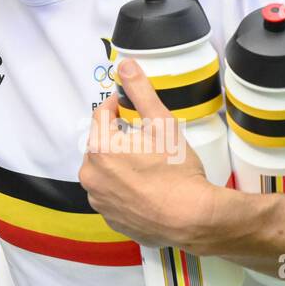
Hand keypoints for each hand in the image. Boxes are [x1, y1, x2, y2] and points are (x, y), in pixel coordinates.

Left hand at [79, 59, 217, 249]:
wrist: (193, 219)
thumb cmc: (178, 172)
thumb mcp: (162, 124)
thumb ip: (140, 92)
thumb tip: (126, 66)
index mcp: (100, 147)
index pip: (101, 115)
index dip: (117, 106)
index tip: (128, 106)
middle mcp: (91, 174)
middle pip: (101, 144)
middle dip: (119, 137)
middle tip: (145, 139)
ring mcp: (99, 199)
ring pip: (105, 171)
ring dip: (119, 164)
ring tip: (147, 165)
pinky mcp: (110, 218)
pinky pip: (112, 195)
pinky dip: (123, 188)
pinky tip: (145, 188)